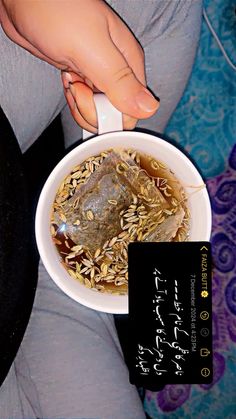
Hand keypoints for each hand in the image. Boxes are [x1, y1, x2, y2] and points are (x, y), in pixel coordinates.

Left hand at [0, 0, 158, 131]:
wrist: (24, 0)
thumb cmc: (56, 10)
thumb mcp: (92, 48)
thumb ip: (121, 81)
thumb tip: (148, 108)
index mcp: (129, 63)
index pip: (133, 110)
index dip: (111, 114)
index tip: (92, 97)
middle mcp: (118, 72)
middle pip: (115, 114)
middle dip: (92, 110)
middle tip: (77, 85)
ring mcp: (99, 75)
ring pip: (98, 112)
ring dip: (80, 105)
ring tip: (70, 79)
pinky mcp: (82, 77)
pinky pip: (84, 104)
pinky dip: (73, 100)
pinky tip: (67, 80)